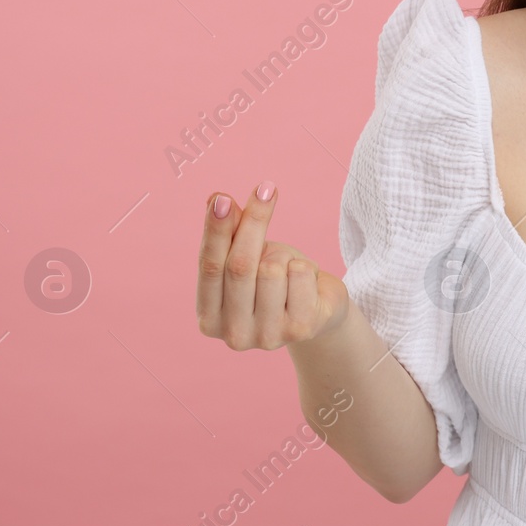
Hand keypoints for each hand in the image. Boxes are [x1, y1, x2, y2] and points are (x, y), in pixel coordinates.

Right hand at [196, 181, 349, 349]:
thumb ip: (231, 233)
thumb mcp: (248, 256)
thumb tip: (217, 200)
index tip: (222, 198)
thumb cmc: (273, 281)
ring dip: (283, 255)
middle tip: (266, 189)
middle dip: (253, 222)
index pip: (208, 267)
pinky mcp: (301, 329)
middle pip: (240, 265)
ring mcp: (268, 337)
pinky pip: (301, 274)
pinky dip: (305, 266)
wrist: (317, 311)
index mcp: (209, 318)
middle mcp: (234, 335)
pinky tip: (305, 283)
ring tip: (287, 268)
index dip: (216, 230)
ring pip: (272, 269)